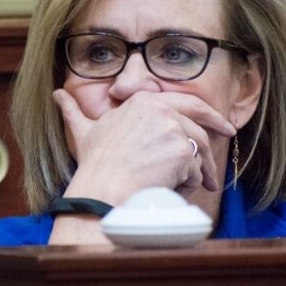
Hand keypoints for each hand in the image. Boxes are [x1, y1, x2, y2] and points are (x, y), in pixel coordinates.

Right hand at [53, 88, 235, 203]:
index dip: (207, 113)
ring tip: (195, 187)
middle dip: (217, 132)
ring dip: (198, 171)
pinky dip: (187, 184)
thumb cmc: (93, 165)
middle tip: (229, 139)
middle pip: (198, 125)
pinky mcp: (182, 151)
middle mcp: (160, 109)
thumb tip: (57, 95)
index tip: (221, 123)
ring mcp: (173, 129)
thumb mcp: (83, 131)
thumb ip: (73, 111)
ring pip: (199, 151)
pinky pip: (195, 171)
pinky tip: (171, 190)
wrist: (102, 189)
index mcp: (142, 102)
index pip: (184, 101)